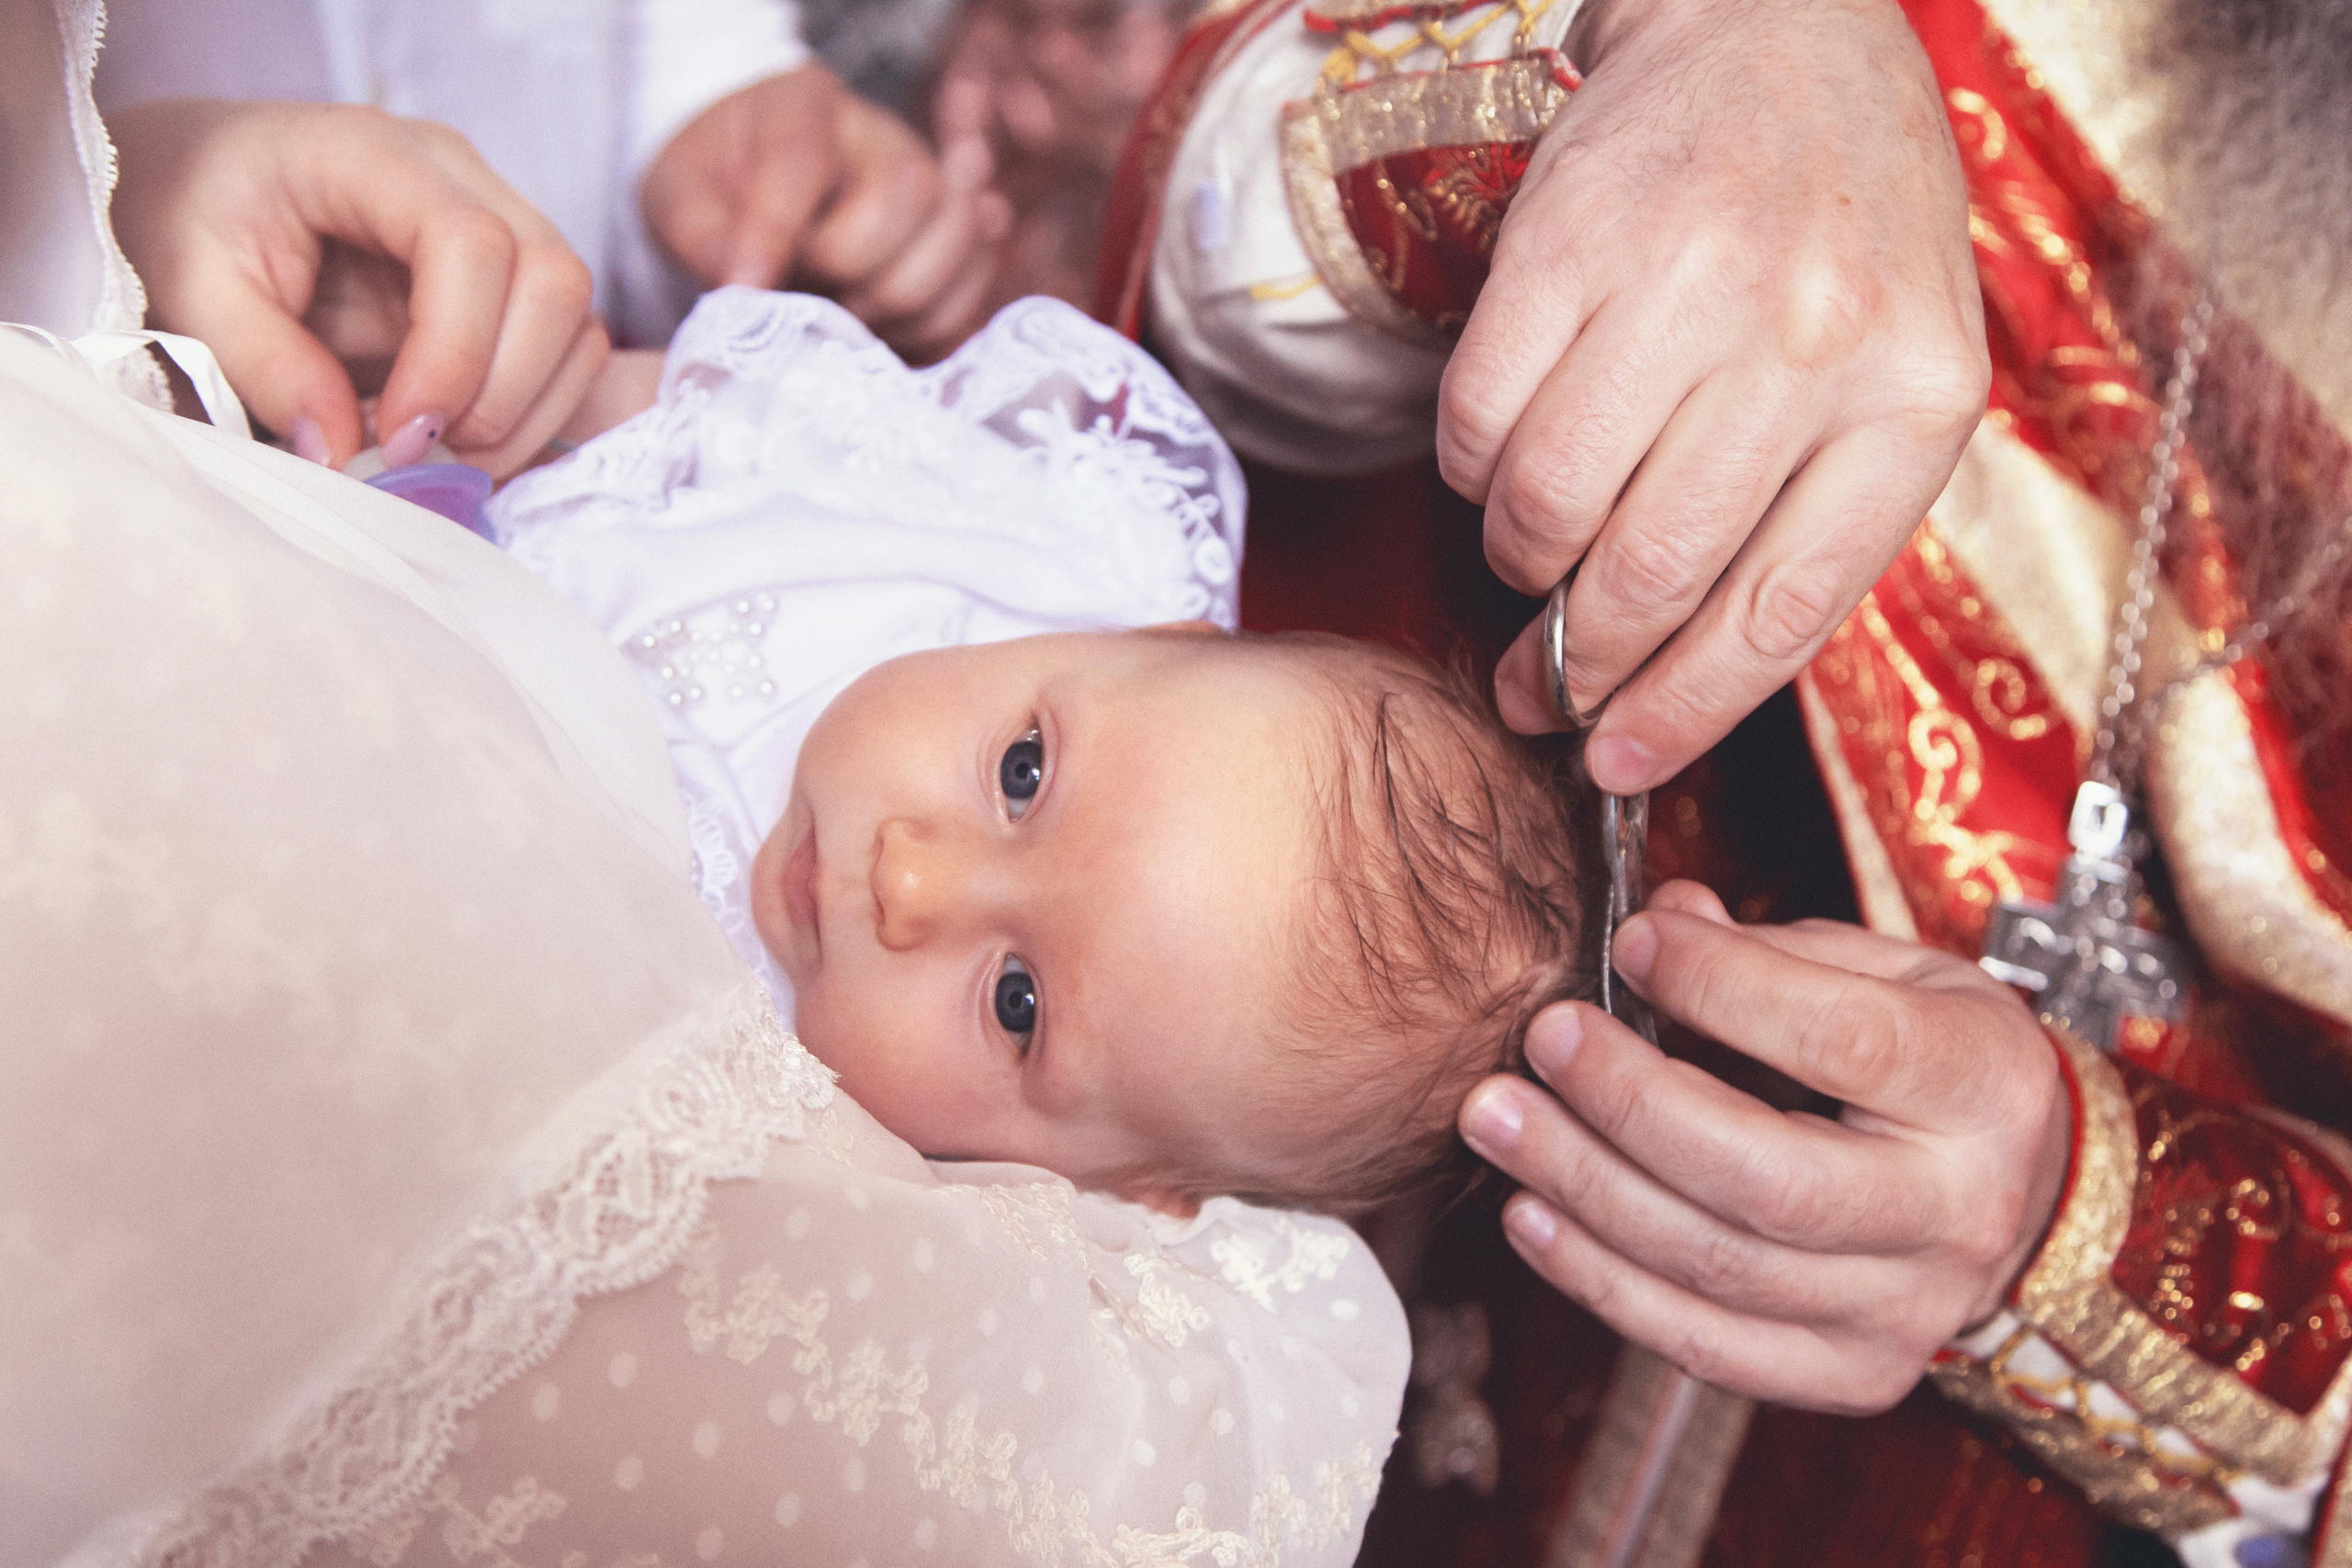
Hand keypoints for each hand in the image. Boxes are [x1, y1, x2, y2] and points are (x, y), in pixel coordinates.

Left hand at [108, 99, 607, 478]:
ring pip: (576, 323)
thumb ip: (266, 367)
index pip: (472, 243)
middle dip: (504, 392)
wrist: (204, 183)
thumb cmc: (192, 216)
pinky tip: (458, 441)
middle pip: (553, 279)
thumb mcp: (193, 290)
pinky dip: (530, 414)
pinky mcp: (514, 279)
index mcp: (372, 154)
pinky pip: (568, 351)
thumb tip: (344, 452)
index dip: (456, 352)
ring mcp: (501, 221)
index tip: (402, 437)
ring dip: (525, 413)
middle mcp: (459, 177)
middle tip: (424, 456)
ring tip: (439, 459)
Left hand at [641, 65, 1011, 360]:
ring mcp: (935, 187)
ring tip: (843, 319)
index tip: (745, 287)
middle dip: (851, 271)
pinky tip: (877, 330)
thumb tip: (745, 287)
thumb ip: (704, 237)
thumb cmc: (715, 191)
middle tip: (804, 298)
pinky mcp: (958, 242)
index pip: (806, 160)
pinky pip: (970, 295)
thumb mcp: (680, 200)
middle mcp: (885, 137)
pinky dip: (925, 331)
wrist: (752, 192)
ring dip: (897, 307)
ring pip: (958, 244)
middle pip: (909, 195)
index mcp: (804, 103)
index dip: (775, 233)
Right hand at [1448, 0, 1990, 792]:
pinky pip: (1479, 421)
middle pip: (1653, 574)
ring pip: (1549, 509)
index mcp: (1915, 397)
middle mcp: (1811, 339)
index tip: (1615, 764)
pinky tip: (1506, 454)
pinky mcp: (1568, 242)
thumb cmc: (1836, 228)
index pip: (1784, 609)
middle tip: (1540, 688)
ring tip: (1534, 552)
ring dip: (1519, 563)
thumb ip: (1819, 513)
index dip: (1684, 712)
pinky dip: (1472, 470)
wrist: (1769, 30)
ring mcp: (1687, 283)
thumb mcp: (1895, 367)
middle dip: (1578, 663)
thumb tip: (1676, 684)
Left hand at [1458, 882, 2069, 1412]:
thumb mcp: (1889, 971)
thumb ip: (1773, 946)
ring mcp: (1908, 1311)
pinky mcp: (1851, 1375)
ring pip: (1718, 1269)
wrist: (2017, 1187)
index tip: (1627, 945)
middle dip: (1628, 1105)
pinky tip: (1531, 1214)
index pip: (1841, 1040)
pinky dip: (1600, 1282)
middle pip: (1765, 1179)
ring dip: (1583, 1191)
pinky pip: (1704, 1346)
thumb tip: (1658, 916)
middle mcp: (1960, 1213)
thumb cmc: (1930, 1056)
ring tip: (1497, 1120)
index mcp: (1983, 1085)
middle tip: (1539, 1039)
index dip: (1718, 987)